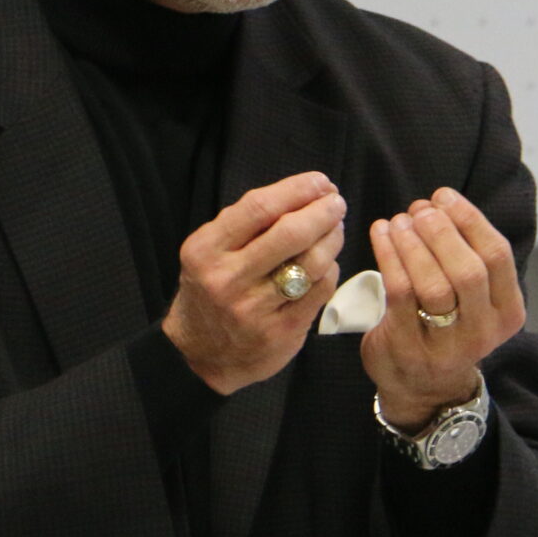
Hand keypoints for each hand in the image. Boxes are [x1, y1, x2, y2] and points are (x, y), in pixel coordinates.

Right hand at [163, 172, 345, 394]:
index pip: (259, 208)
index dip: (297, 189)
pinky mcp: (281, 332)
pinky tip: (327, 263)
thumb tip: (303, 193)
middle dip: (322, 211)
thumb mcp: (209, 252)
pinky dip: (330, 270)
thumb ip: (246, 224)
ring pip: (311, 263)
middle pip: (290, 234)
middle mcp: (227, 279)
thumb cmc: (210, 290)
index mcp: (206, 250)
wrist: (200, 354)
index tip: (319, 182)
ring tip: (336, 229)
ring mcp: (255, 309)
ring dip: (332, 239)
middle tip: (337, 202)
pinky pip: (319, 291)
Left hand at [361, 188, 524, 432]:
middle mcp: (483, 331)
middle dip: (441, 231)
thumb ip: (469, 258)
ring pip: (433, 284)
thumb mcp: (475, 301)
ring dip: (413, 243)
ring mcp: (445, 345)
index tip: (444, 197)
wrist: (423, 387)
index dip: (470, 220)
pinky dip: (389, 256)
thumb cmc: (447, 327)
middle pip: (469, 271)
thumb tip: (441, 204)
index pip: (497, 256)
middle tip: (419, 209)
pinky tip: (381, 234)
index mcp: (508, 312)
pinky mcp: (407, 348)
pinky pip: (399, 293)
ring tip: (398, 221)